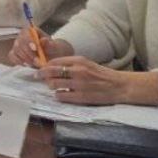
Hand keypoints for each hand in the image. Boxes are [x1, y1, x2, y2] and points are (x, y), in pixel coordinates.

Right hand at [8, 28, 73, 66]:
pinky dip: (18, 61)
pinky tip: (27, 65)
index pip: (25, 33)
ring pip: (16, 50)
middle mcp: (22, 36)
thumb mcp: (55, 47)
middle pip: (19, 43)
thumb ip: (50, 44)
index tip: (35, 49)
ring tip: (35, 64)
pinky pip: (12, 56)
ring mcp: (17, 45)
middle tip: (38, 61)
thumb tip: (43, 40)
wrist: (52, 57)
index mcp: (31, 30)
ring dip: (25, 59)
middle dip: (28, 53)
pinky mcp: (14, 53)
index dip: (29, 41)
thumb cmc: (53, 49)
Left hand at [34, 55, 157, 105]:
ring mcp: (79, 84)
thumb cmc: (101, 74)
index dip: (44, 65)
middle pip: (51, 72)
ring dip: (50, 86)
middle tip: (38, 77)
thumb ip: (70, 64)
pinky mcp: (81, 97)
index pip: (54, 61)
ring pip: (54, 84)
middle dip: (42, 75)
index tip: (39, 68)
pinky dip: (58, 95)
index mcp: (79, 60)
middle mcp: (78, 71)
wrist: (119, 86)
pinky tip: (61, 95)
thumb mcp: (86, 64)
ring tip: (52, 86)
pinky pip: (61, 96)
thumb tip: (51, 66)